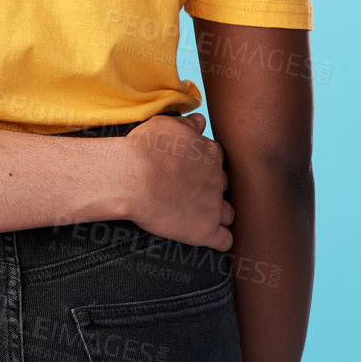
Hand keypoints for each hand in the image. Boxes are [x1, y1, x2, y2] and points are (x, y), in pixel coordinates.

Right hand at [121, 113, 233, 250]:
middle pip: (223, 186)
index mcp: (210, 154)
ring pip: (228, 213)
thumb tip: (201, 121)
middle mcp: (217, 180)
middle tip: (185, 192)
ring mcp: (214, 207)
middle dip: (209, 190)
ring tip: (194, 215)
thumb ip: (188, 124)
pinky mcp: (205, 231)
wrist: (132, 178)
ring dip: (216, 214)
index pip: (216, 160)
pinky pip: (225, 240)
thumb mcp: (165, 125)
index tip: (185, 171)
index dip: (202, 166)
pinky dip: (217, 239)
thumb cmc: (144, 148)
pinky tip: (203, 235)